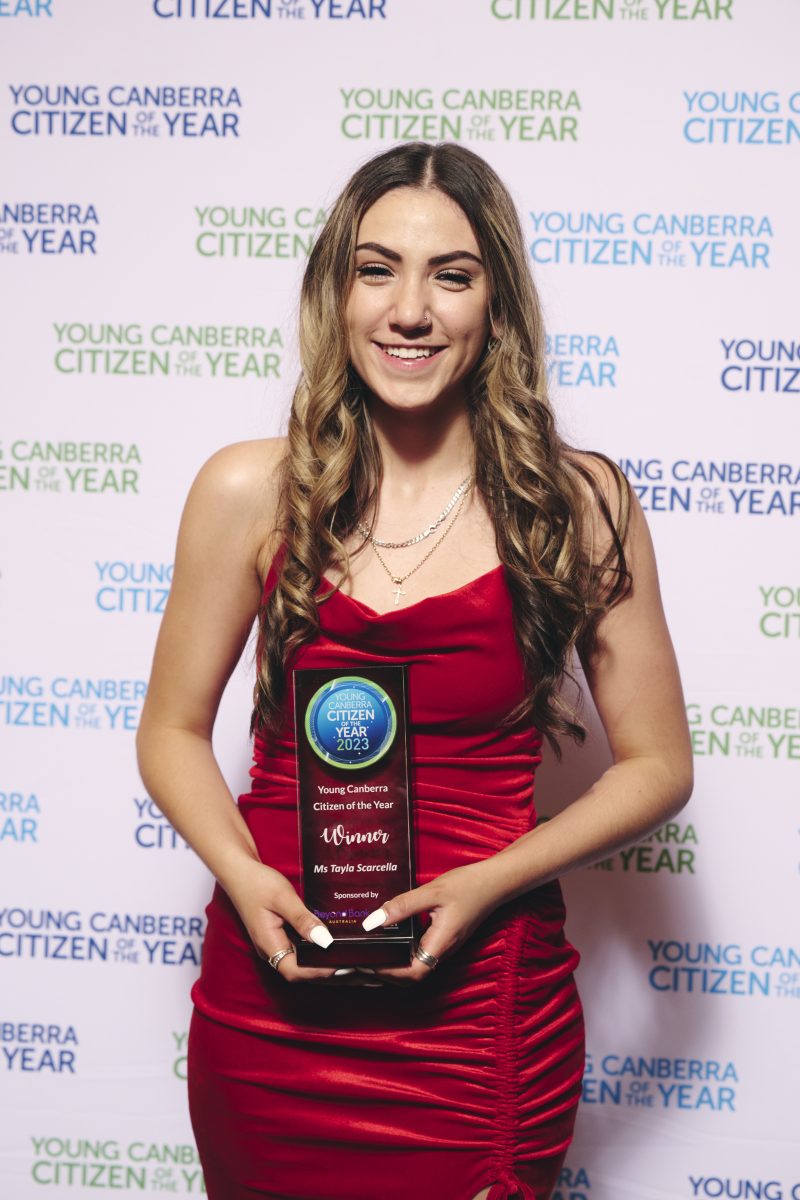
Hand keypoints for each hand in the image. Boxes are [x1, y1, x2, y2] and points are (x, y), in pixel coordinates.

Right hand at [225, 859, 376, 986]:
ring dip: (332, 970)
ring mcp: (278, 946)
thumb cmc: (257, 883)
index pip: (295, 971)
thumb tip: (325, 941)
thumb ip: (302, 919)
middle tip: (365, 973)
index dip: (320, 973)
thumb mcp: (282, 897)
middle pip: (305, 974)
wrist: (239, 872)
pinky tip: (341, 952)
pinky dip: (323, 957)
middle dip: (334, 977)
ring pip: (306, 966)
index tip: (346, 967)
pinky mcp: (284, 939)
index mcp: (269, 945)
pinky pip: (305, 954)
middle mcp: (273, 951)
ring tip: (361, 968)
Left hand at [360, 861, 505, 986]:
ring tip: (367, 957)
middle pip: (410, 976)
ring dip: (391, 967)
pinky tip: (388, 942)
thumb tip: (373, 921)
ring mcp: (444, 946)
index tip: (366, 965)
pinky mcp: (443, 939)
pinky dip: (401, 955)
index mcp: (441, 943)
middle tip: (358, 965)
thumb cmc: (468, 885)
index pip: (412, 973)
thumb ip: (403, 906)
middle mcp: (443, 950)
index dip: (388, 974)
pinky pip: (419, 954)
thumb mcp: (433, 892)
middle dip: (384, 975)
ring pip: (414, 967)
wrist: (494, 882)